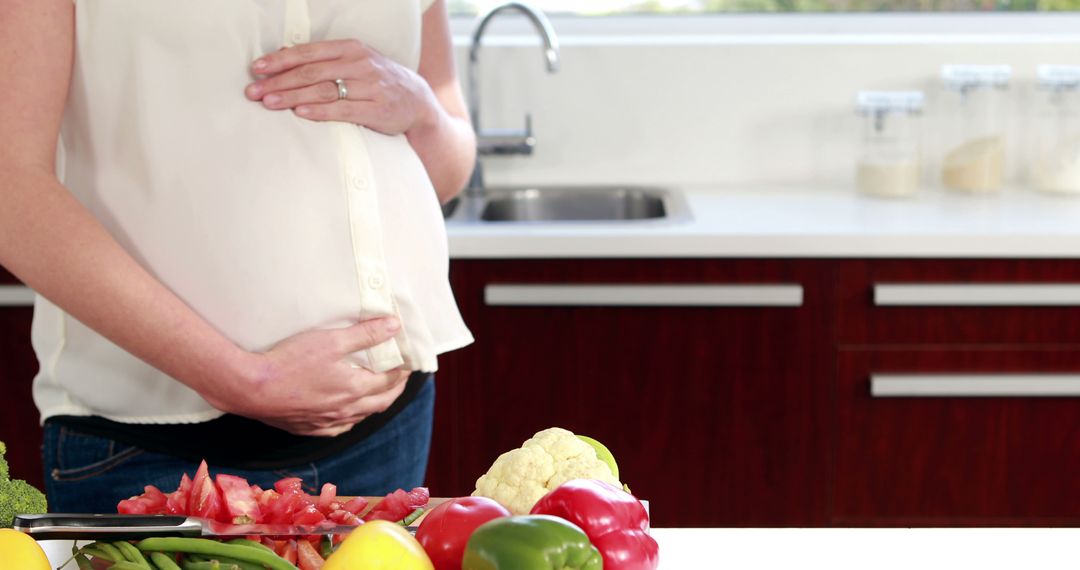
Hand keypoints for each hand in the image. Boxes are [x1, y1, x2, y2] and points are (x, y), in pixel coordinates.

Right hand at [214, 317, 411, 436]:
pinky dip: (350, 419)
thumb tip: (395, 326)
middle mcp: (344, 410)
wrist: (250, 388)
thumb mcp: (331, 340)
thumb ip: (365, 334)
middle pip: (380, 403)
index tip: (408, 361)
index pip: (389, 381)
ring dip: (374, 404)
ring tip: (378, 393)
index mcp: (354, 389)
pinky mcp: (308, 427)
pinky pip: (338, 428)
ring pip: (360, 417)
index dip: (402, 370)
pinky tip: (347, 415)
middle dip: (395, 389)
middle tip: (401, 377)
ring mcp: (326, 422)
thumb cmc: (290, 361)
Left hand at [245, 40, 437, 135]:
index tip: (257, 68)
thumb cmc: (377, 81)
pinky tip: (300, 113)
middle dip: (279, 81)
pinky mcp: (376, 110)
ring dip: (292, 96)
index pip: (309, 52)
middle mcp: (360, 64)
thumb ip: (324, 61)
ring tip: (269, 103)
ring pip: (323, 90)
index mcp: (351, 48)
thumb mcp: (355, 62)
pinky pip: (343, 110)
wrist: (418, 101)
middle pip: (311, 72)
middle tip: (254, 91)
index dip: (280, 60)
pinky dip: (319, 111)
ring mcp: (370, 87)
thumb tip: (283, 57)